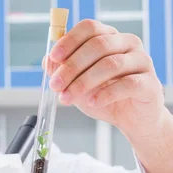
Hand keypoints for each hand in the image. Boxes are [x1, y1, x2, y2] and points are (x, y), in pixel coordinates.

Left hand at [47, 19, 165, 136]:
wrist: (131, 119)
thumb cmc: (103, 96)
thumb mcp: (76, 83)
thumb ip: (63, 71)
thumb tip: (48, 61)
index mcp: (109, 38)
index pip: (90, 28)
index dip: (70, 40)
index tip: (54, 57)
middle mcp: (128, 44)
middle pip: (98, 45)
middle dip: (72, 66)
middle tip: (55, 85)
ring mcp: (142, 61)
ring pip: (111, 64)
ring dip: (83, 82)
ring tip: (67, 98)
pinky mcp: (150, 83)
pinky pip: (127, 84)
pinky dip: (105, 94)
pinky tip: (92, 102)